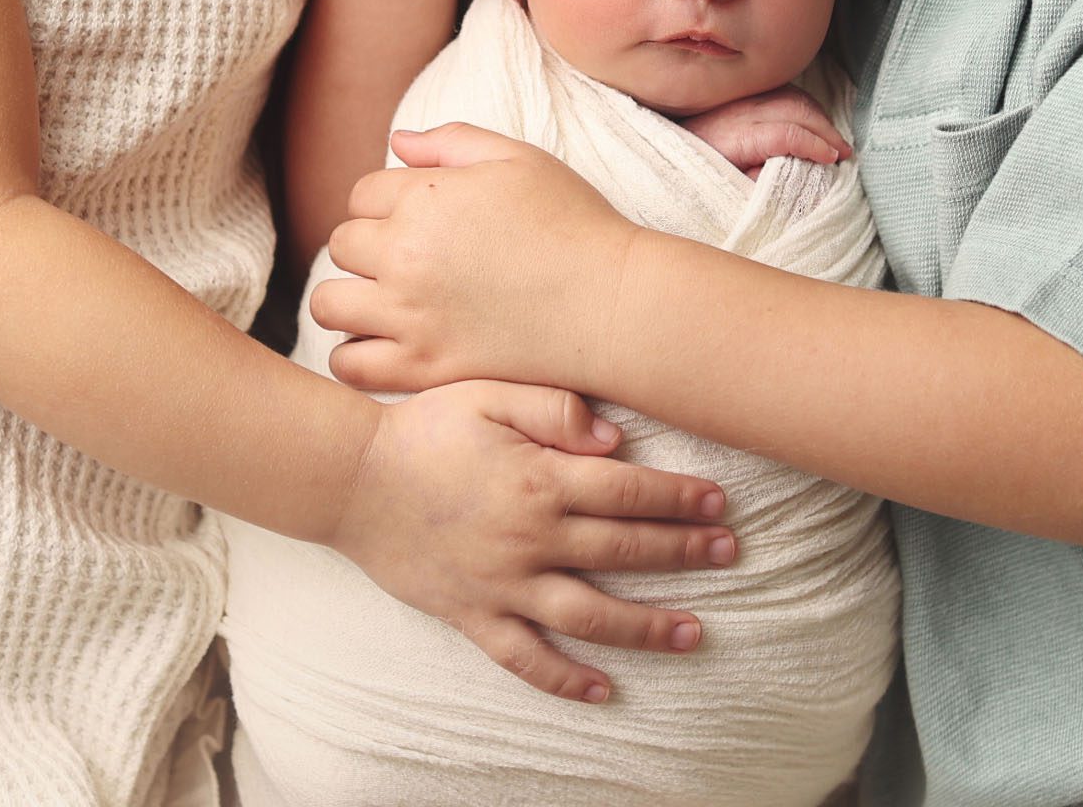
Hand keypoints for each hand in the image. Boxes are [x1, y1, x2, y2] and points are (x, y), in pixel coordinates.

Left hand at [314, 124, 635, 395]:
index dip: (387, 201)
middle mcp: (405, 255)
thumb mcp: (518, 158)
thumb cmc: (572, 223)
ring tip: (384, 299)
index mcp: (425, 198)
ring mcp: (409, 316)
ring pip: (329, 304)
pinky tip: (382, 342)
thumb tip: (397, 142)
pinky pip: (349, 363)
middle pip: (343, 244)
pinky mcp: (422, 367)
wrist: (611, 302)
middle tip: (408, 256)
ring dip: (349, 296)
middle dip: (369, 245)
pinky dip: (352, 353)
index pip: (362, 193)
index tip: (418, 215)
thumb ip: (451, 142)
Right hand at [330, 378, 734, 703]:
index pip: (628, 491)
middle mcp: (530, 539)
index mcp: (539, 480)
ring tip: (695, 633)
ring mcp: (503, 585)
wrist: (353, 480)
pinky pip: (526, 658)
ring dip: (646, 626)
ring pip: (589, 616)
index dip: (679, 498)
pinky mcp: (473, 616)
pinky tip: (605, 690)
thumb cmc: (426, 427)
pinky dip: (566, 679)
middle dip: (682, 552)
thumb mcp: (490, 393)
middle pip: (623, 550)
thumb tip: (616, 438)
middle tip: (730, 554)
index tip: (720, 503)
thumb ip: (555, 408)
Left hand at [683, 88, 850, 177]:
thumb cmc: (698, 173)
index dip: (813, 145)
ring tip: (834, 140)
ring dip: (818, 116)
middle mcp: (741, 112)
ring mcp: (742, 100)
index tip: (833, 160)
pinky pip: (781, 92)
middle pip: (794, 108)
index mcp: (736, 136)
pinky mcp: (742, 95)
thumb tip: (789, 174)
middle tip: (844, 152)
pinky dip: (804, 105)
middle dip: (825, 129)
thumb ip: (756, 183)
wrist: (666, 148)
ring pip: (791, 96)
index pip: (785, 133)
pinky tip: (815, 122)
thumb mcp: (724, 186)